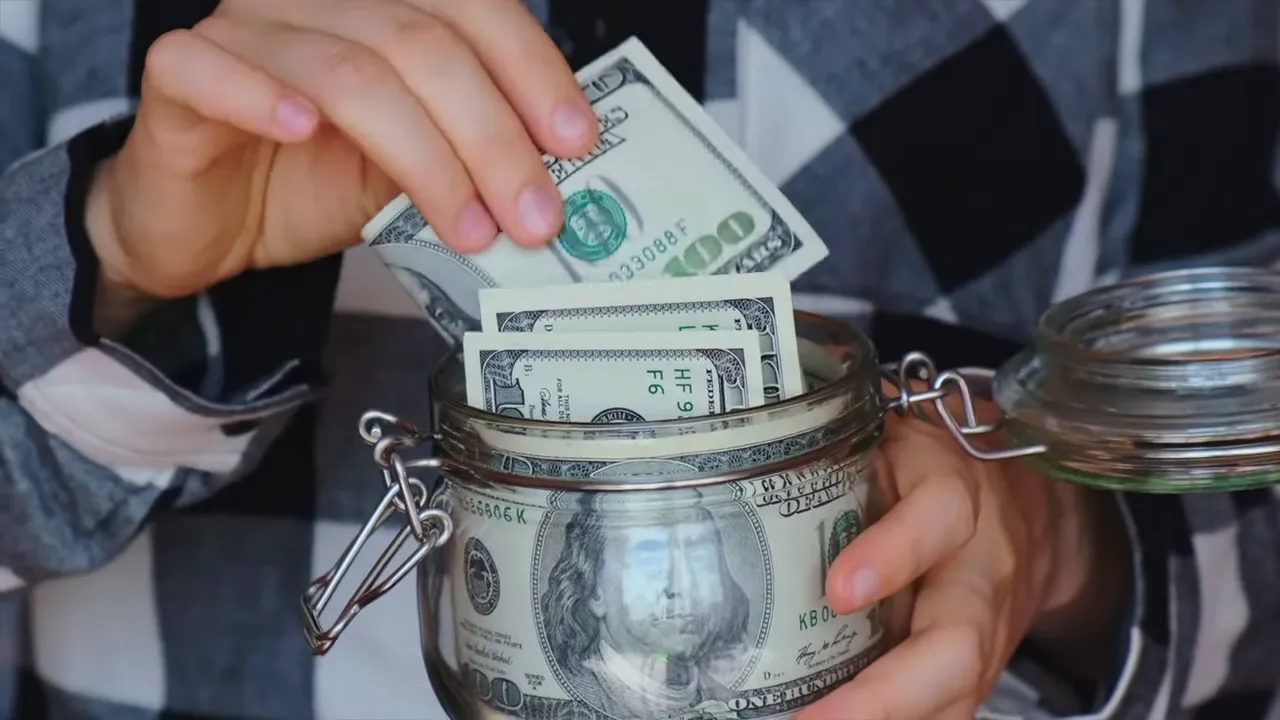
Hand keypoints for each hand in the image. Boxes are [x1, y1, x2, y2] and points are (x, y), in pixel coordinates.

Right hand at [87, 0, 597, 305]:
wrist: (212, 226)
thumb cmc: (313, 185)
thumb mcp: (414, 171)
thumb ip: (468, 154)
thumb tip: (556, 175)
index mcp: (383, 8)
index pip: (472, 8)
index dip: (531, 69)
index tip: (576, 141)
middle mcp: (318, 2)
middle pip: (421, 43)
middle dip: (493, 137)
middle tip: (535, 214)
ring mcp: (246, 30)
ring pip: (347, 70)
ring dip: (423, 155)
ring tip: (469, 224)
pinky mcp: (180, 74)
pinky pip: (214, 70)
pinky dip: (266, 98)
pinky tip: (308, 134)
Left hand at [798, 401, 1130, 719]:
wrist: (1029, 511)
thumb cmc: (934, 468)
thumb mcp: (893, 439)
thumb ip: (839, 453)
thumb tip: (749, 470)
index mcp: (958, 495)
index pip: (938, 516)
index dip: (892, 554)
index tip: (838, 591)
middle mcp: (983, 572)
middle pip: (957, 644)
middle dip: (886, 695)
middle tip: (813, 719)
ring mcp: (989, 633)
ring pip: (956, 694)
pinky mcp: (980, 671)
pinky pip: (948, 711)